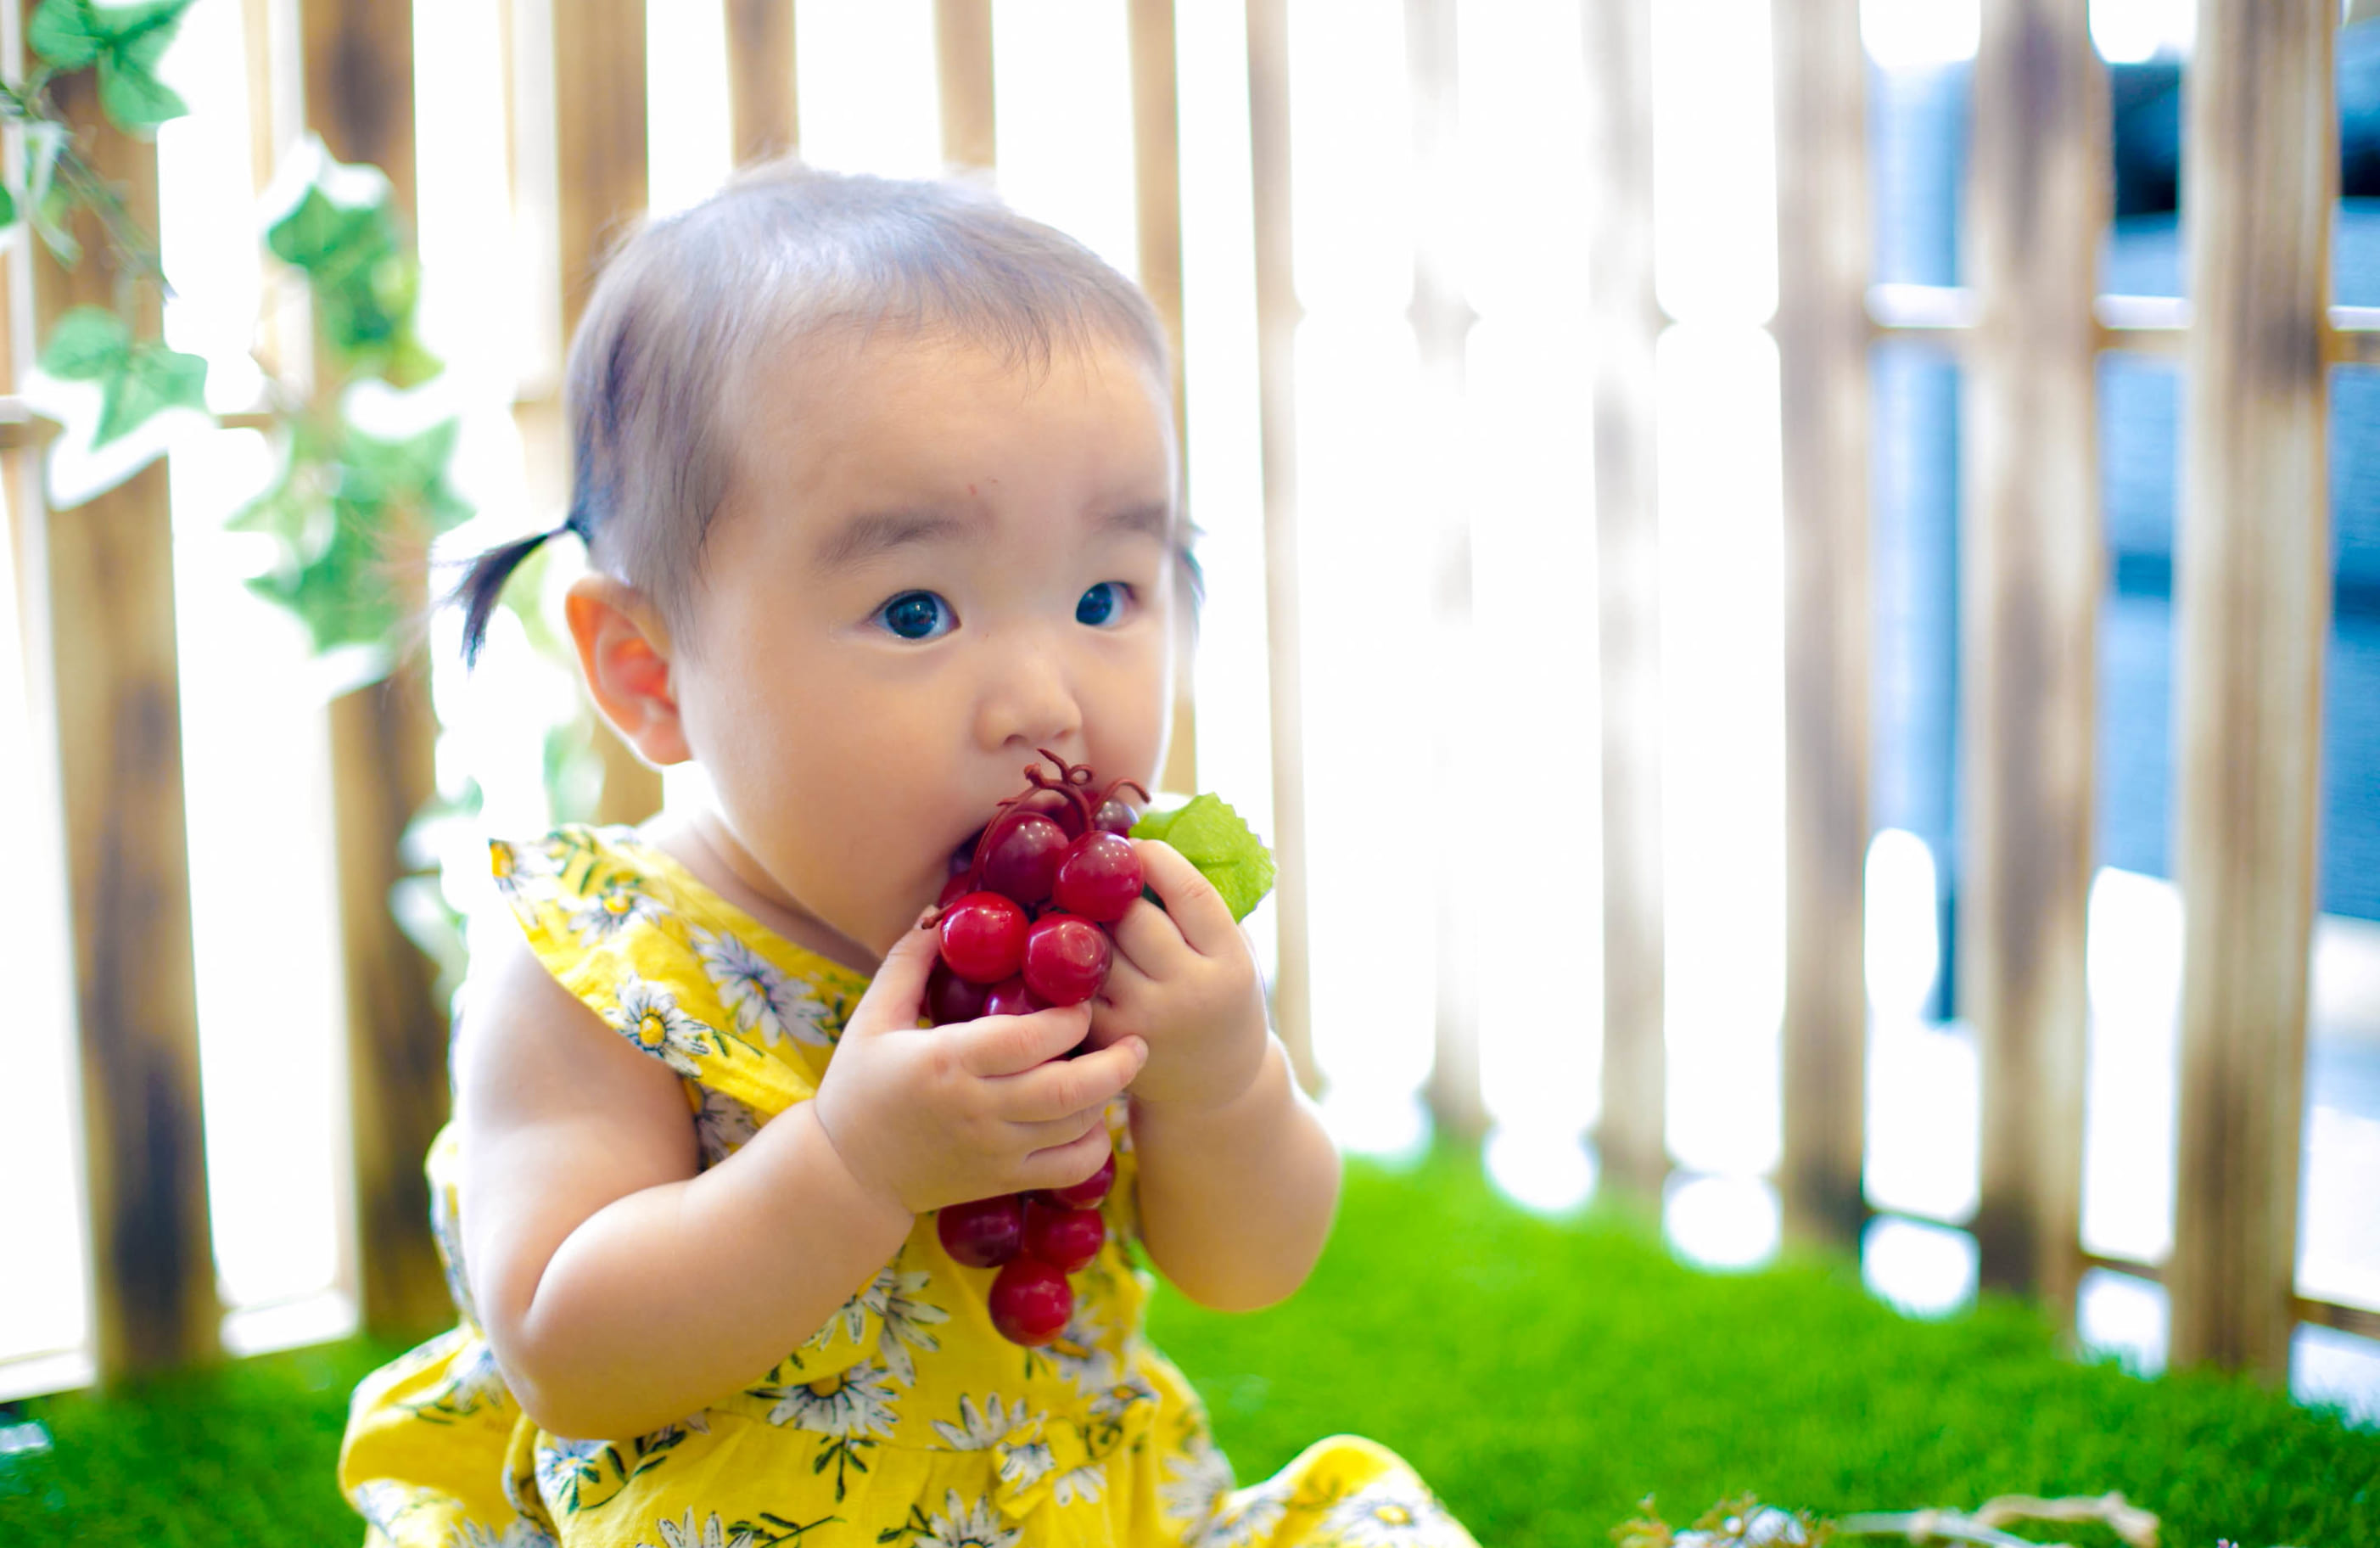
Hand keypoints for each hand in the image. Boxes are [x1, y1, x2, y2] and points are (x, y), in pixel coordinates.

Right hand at [810, 917, 1148, 1215]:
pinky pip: (1071, 1169)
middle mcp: (978, 1110)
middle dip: (1115, 1062)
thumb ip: (910, 961)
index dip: (1069, 1019)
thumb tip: (945, 912)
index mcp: (947, 1061)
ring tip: (1115, 1068)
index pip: (1028, 1039)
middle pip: (1069, 1089)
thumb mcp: (873, 1017)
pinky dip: (1095, 1144)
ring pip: (1076, 1126)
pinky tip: (1093, 1119)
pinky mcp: (1005, 1181)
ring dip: (1106, 1096)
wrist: (849, 1174)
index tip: (1082, 1000)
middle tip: (1135, 1039)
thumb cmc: (859, 1086)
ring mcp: (995, 1151)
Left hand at [1091, 840, 1270, 1113]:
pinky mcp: (1110, 1040)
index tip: (1134, 847)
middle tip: (1097, 878)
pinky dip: (1067, 964)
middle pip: (1132, 917)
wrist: (1218, 1089)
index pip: (1188, 892)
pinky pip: (1076, 985)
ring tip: (1076, 907)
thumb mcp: (1238, 954)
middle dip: (1110, 892)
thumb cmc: (1223, 1000)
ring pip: (1096, 950)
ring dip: (1081, 923)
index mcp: (1230, 962)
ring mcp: (1147, 1020)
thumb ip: (1205, 909)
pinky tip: (1067, 951)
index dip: (1154, 860)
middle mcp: (1190, 992)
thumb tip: (1151, 837)